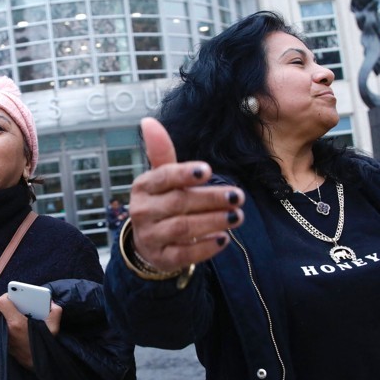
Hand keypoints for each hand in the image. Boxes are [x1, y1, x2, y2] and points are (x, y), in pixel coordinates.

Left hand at [0, 293, 61, 370]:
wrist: (36, 366)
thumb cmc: (43, 346)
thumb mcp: (53, 329)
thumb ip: (55, 312)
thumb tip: (52, 303)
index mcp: (15, 323)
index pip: (1, 302)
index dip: (6, 296)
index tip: (14, 296)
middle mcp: (4, 329)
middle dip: (4, 303)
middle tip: (14, 304)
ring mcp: (0, 336)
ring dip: (0, 313)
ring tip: (11, 313)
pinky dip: (0, 323)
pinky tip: (10, 324)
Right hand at [128, 118, 243, 271]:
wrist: (149, 242)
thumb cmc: (161, 202)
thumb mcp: (161, 177)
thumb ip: (160, 152)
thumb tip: (148, 120)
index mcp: (143, 187)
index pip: (163, 177)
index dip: (185, 173)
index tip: (209, 170)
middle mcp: (142, 211)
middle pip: (178, 203)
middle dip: (210, 199)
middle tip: (238, 196)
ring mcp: (150, 237)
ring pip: (183, 228)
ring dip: (212, 221)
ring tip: (237, 216)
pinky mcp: (162, 259)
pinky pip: (184, 254)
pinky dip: (205, 247)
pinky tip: (223, 238)